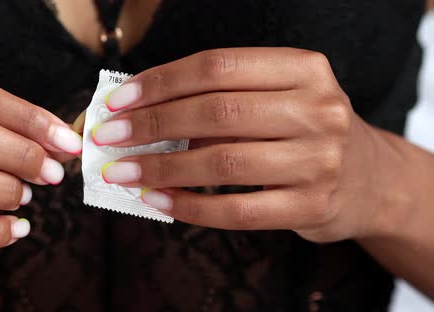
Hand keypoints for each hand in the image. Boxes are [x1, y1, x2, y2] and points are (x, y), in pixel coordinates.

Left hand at [93, 48, 384, 242]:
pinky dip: (189, 208)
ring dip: (161, 170)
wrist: (369, 180)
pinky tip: (158, 202)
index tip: (118, 101)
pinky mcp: (313, 207)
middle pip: (217, 112)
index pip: (218, 66)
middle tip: (109, 138)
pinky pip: (238, 212)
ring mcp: (320, 161)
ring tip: (122, 173)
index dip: (161, 82)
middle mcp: (318, 109)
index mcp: (305, 69)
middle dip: (152, 125)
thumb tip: (142, 117)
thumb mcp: (277, 100)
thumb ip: (221, 101)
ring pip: (223, 164)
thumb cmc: (304, 130)